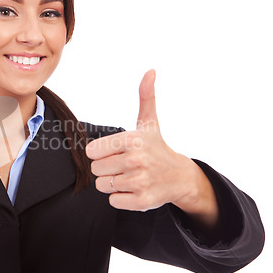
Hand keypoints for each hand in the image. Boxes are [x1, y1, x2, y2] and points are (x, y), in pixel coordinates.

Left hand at [85, 70, 213, 213]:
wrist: (180, 177)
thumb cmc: (157, 148)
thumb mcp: (150, 122)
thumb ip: (145, 97)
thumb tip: (150, 71)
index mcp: (132, 140)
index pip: (91, 151)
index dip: (101, 152)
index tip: (116, 151)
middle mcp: (135, 160)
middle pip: (96, 169)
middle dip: (106, 168)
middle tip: (124, 165)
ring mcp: (139, 182)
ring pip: (102, 185)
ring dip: (113, 182)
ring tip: (129, 176)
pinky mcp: (141, 201)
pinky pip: (113, 200)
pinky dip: (120, 197)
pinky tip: (134, 188)